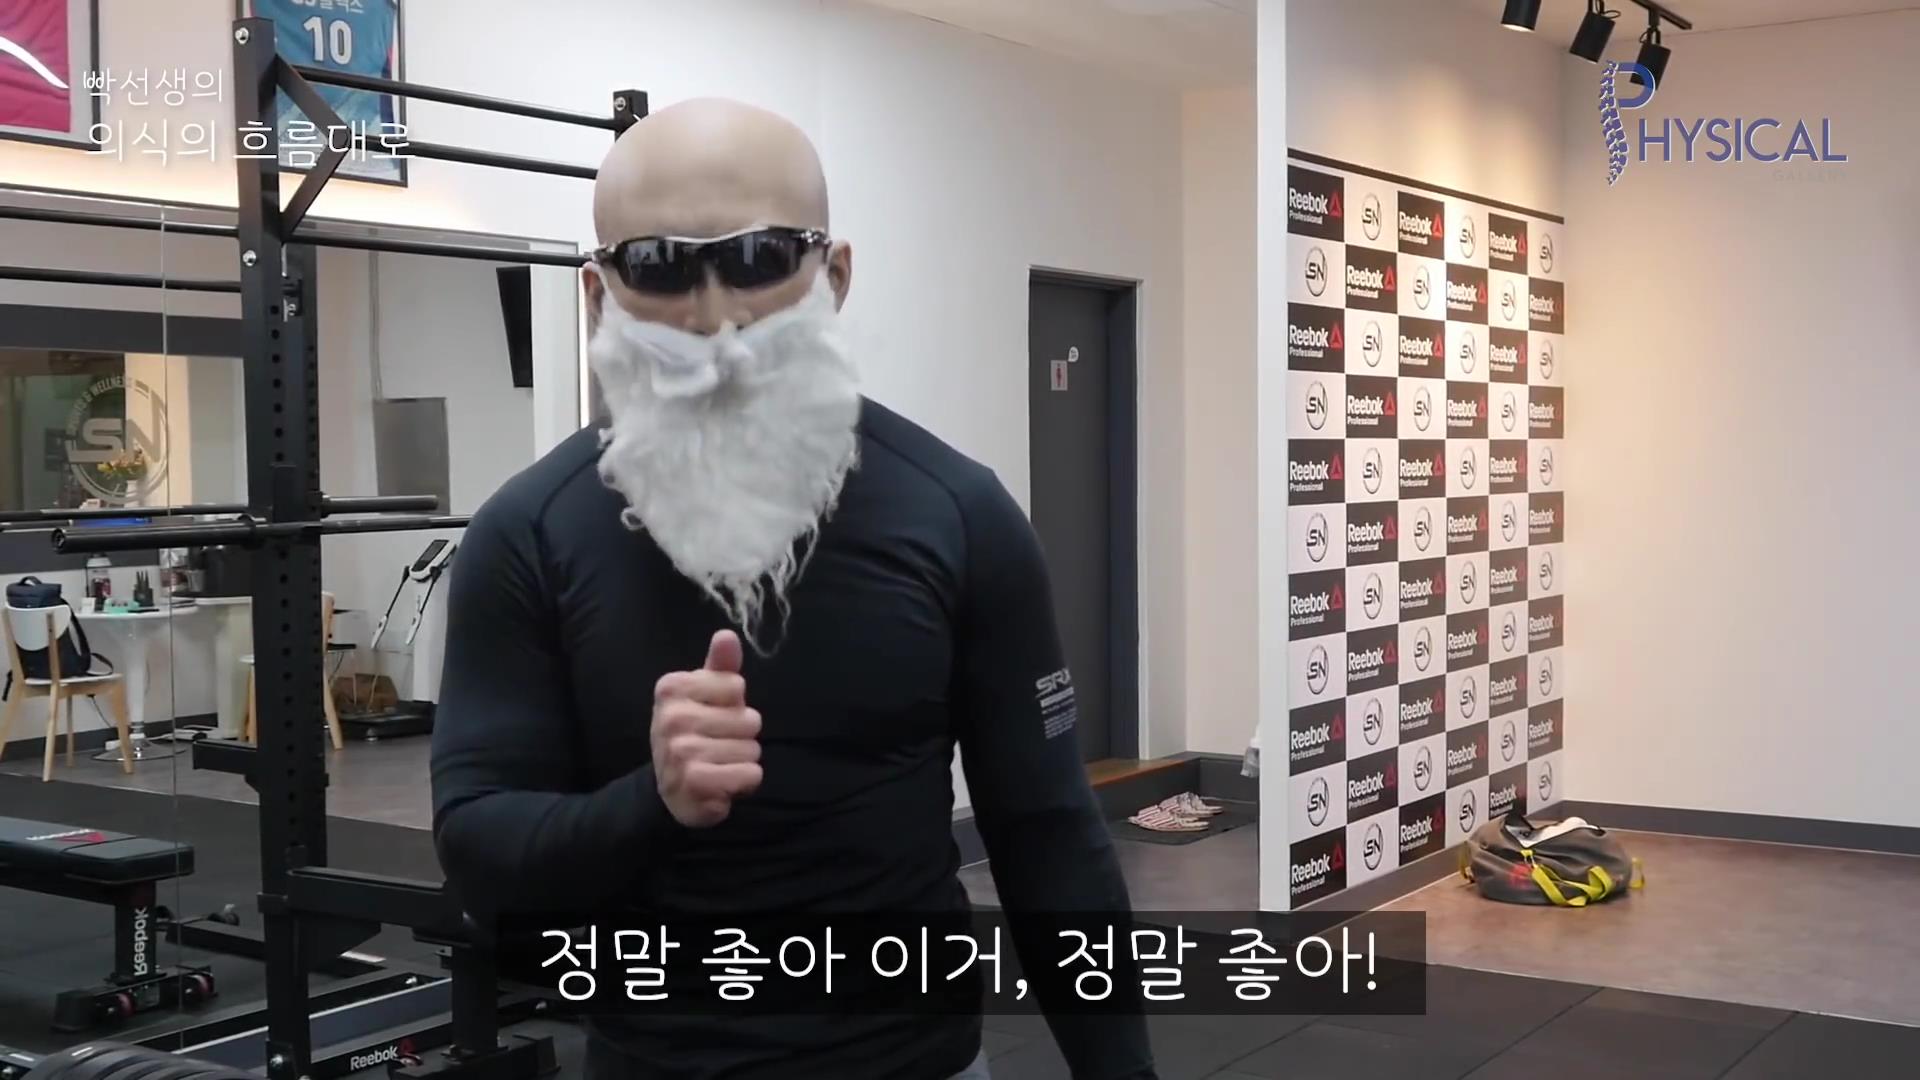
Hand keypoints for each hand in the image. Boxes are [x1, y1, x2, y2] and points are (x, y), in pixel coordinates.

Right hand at [652, 630, 762, 826]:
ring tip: (720, 764)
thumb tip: (727, 635)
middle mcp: (671, 717)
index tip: (713, 715)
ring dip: (743, 760)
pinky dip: (745, 781)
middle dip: (742, 736)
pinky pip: (750, 773)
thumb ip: (720, 666)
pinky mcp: (694, 781)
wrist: (672, 790)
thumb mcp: (705, 696)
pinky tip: (724, 783)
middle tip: (717, 744)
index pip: (736, 686)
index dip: (734, 704)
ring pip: (752, 748)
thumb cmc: (694, 733)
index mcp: (672, 688)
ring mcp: (680, 751)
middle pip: (749, 719)